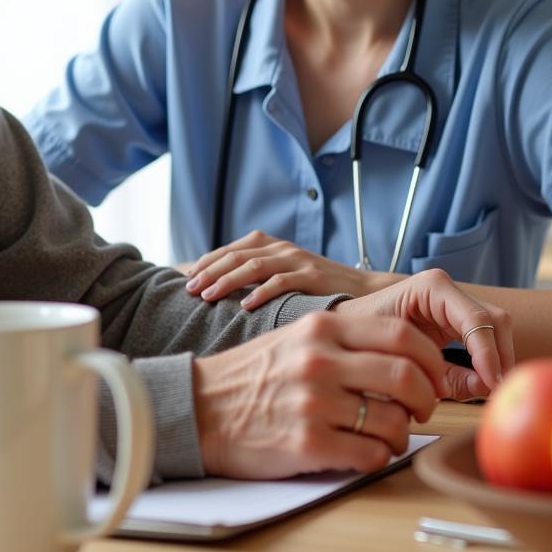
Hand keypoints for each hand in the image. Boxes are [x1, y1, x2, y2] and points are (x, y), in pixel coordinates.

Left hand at [184, 230, 403, 307]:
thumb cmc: (316, 290)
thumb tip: (216, 292)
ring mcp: (297, 260)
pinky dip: (260, 292)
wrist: (365, 292)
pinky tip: (244, 306)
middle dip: (209, 271)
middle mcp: (281, 248)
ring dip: (227, 280)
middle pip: (236, 255)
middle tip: (190, 290)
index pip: (229, 249)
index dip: (206, 262)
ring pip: (253, 266)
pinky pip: (281, 282)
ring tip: (208, 297)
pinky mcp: (313, 275)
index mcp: (270, 246)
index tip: (186, 279)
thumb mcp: (283, 278)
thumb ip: (256, 279)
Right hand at [193, 312, 444, 478]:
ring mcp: (314, 402)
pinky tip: (361, 452)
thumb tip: (407, 357)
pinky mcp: (307, 444)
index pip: (402, 336)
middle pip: (407, 377)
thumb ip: (346, 340)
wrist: (201, 407)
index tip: (431, 376)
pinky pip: (370, 456)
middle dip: (426, 399)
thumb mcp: (297, 337)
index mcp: (322, 327)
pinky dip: (377, 458)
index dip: (431, 360)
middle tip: (418, 410)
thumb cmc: (256, 374)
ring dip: (400, 434)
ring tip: (385, 435)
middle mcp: (320, 360)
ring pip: (393, 422)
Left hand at [334, 269, 513, 399]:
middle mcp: (447, 289)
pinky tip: (483, 385)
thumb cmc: (366, 340)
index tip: (493, 385)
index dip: (489, 354)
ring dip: (498, 362)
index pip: (476, 320)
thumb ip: (444, 375)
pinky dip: (489, 361)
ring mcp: (454, 301)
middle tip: (496, 393)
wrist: (348, 330)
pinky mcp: (457, 319)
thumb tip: (485, 385)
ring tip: (490, 393)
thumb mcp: (401, 359)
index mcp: (431, 288)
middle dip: (499, 358)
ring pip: (496, 330)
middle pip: (495, 322)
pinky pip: (485, 338)